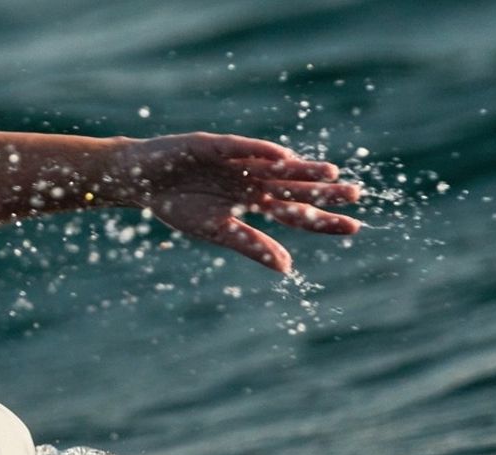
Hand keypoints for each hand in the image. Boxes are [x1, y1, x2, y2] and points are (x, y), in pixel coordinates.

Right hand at [115, 132, 360, 271]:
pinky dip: (260, 151)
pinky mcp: (212, 145)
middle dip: (322, 192)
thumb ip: (251, 245)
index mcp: (252, 202)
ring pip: (275, 165)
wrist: (139, 181)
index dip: (322, 219)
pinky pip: (241, 148)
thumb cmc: (176, 205)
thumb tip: (287, 268)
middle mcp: (251, 179)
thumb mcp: (216, 231)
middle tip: (356, 196)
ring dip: (301, 170)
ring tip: (331, 175)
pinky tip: (283, 157)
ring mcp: (235, 160)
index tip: (353, 227)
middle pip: (293, 187)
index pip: (295, 212)